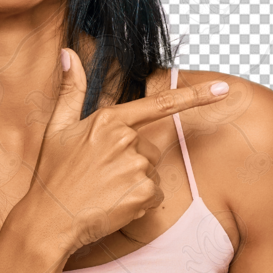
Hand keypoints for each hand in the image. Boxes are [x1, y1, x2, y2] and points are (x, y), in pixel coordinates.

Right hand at [15, 49, 230, 260]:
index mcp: (108, 119)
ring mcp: (138, 167)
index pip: (159, 104)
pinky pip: (154, 195)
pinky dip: (139, 202)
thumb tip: (68, 52)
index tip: (223, 89)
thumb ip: (70, 90)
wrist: (49, 221)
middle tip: (101, 177)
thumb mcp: (56, 129)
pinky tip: (114, 205)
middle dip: (133, 161)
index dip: (196, 96)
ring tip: (104, 192)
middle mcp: (127, 139)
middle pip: (150, 147)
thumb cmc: (51, 176)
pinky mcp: (145, 193)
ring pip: (152, 172)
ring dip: (135, 183)